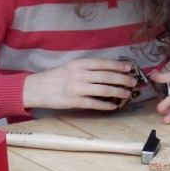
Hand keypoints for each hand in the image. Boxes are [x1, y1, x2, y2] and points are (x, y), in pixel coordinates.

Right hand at [22, 59, 136, 110]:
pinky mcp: (75, 102)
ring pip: (104, 90)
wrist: (36, 88)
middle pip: (107, 76)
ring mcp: (78, 89)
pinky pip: (95, 104)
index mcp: (80, 64)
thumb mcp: (71, 66)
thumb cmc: (55, 77)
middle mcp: (80, 74)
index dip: (118, 65)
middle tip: (133, 82)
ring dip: (118, 92)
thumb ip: (87, 68)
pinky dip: (106, 105)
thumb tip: (107, 71)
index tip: (129, 68)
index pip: (104, 63)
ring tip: (127, 94)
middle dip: (123, 79)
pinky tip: (114, 106)